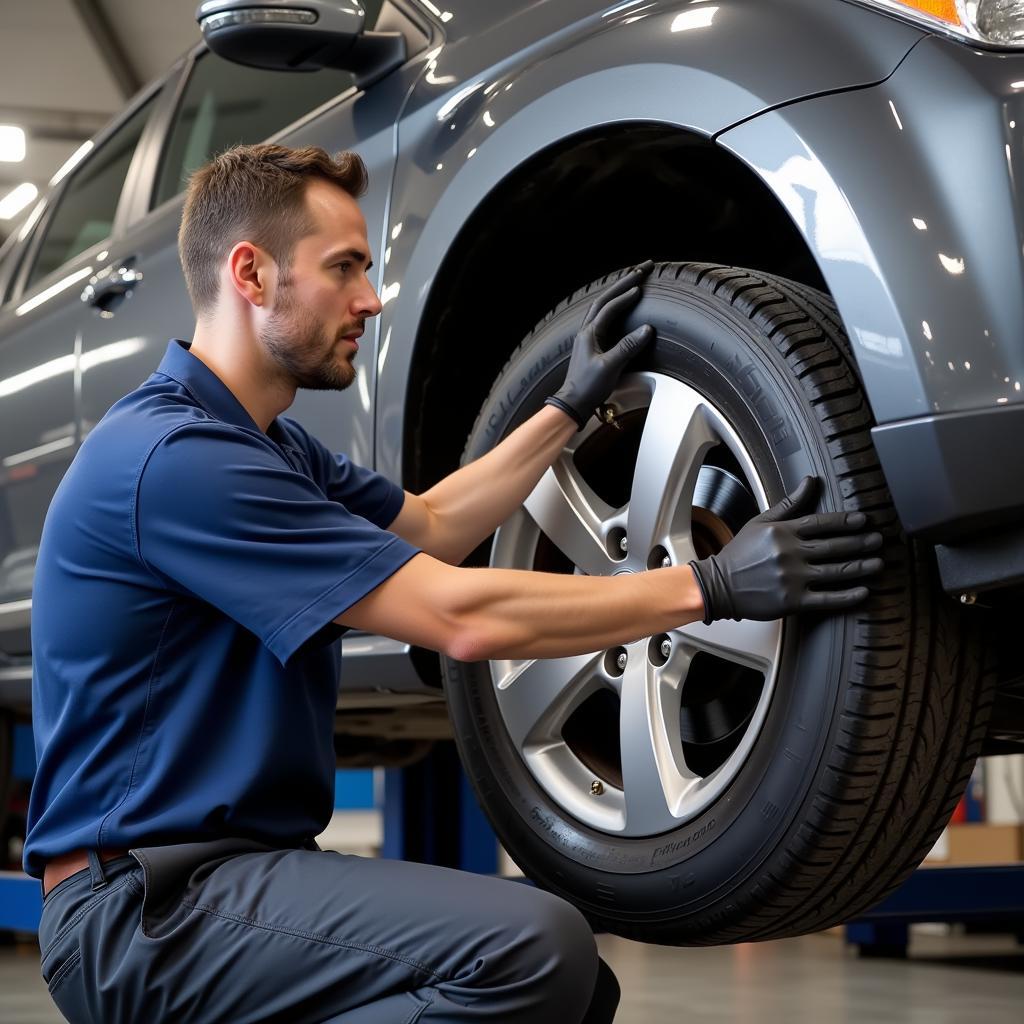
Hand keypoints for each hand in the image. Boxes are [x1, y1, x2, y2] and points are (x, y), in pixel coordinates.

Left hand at [545, 261, 655, 428]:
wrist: (574, 403)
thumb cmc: (588, 387)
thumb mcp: (610, 367)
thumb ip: (628, 347)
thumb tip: (646, 329)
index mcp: (589, 333)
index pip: (609, 308)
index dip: (624, 296)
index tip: (640, 287)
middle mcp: (586, 332)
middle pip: (604, 300)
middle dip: (623, 283)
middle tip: (641, 270)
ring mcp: (588, 338)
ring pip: (603, 307)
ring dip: (618, 292)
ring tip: (633, 280)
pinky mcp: (592, 345)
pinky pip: (604, 318)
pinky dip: (615, 307)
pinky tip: (621, 306)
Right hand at [689, 476, 883, 622]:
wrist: (718, 586)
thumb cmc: (739, 554)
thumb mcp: (761, 522)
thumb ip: (789, 504)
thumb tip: (810, 481)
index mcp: (783, 532)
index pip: (821, 523)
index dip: (846, 521)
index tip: (864, 521)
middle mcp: (790, 554)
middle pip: (834, 546)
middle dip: (860, 543)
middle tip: (878, 540)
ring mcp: (792, 578)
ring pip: (835, 572)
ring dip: (860, 567)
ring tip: (878, 564)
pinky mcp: (792, 601)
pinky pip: (827, 599)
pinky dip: (847, 596)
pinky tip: (863, 592)